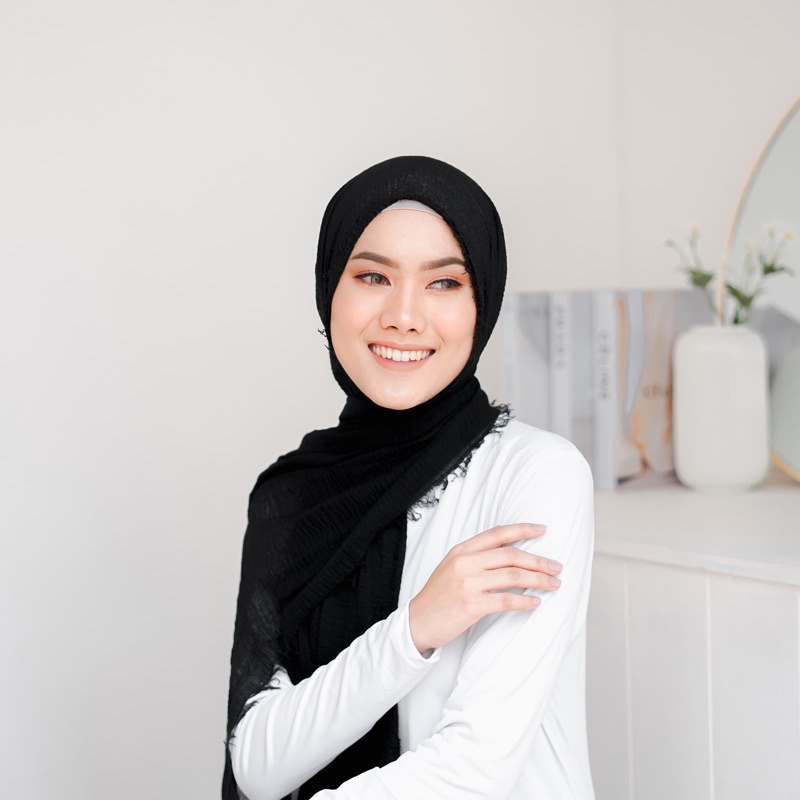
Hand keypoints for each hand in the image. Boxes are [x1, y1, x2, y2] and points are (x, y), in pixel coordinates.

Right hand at [408, 523, 561, 653]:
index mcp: (461, 550)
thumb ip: (476, 558)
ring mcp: (468, 583)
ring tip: (554, 584)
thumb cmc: (438, 595)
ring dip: (538, 580)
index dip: (522, 530)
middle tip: (557, 566)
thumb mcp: (452, 567)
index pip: (497, 535)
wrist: (417, 621)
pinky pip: (506, 600)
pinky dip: (525, 601)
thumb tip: (510, 554)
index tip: (542, 530)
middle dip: (539, 560)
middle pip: (511, 555)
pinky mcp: (472, 605)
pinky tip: (536, 603)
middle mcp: (465, 562)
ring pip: (513, 576)